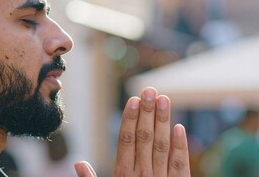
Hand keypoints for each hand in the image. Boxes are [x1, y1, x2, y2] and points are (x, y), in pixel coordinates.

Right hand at [74, 87, 190, 176]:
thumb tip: (77, 163)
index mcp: (123, 176)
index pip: (126, 141)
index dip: (130, 119)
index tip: (133, 100)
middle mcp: (142, 175)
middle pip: (144, 138)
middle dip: (146, 113)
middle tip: (149, 90)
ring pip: (162, 146)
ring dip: (163, 121)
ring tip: (163, 99)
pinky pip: (180, 165)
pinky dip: (181, 146)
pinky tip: (180, 127)